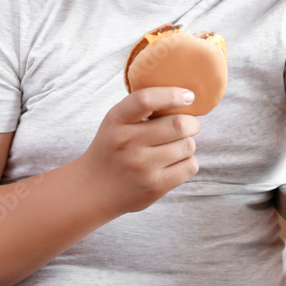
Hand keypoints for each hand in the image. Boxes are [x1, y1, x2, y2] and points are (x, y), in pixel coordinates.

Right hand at [81, 87, 200, 217]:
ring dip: (188, 144)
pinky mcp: (154, 187)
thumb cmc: (114, 148)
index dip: (172, 95)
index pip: (146, 100)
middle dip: (192, 123)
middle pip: (179, 124)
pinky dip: (189, 162)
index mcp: (116, 120)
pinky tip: (176, 163)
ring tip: (176, 147)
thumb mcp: (116, 122)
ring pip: (188, 146)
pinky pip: (190, 166)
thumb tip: (186, 96)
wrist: (93, 190)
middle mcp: (127, 142)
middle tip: (189, 126)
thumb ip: (142, 107)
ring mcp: (141, 166)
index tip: (188, 96)